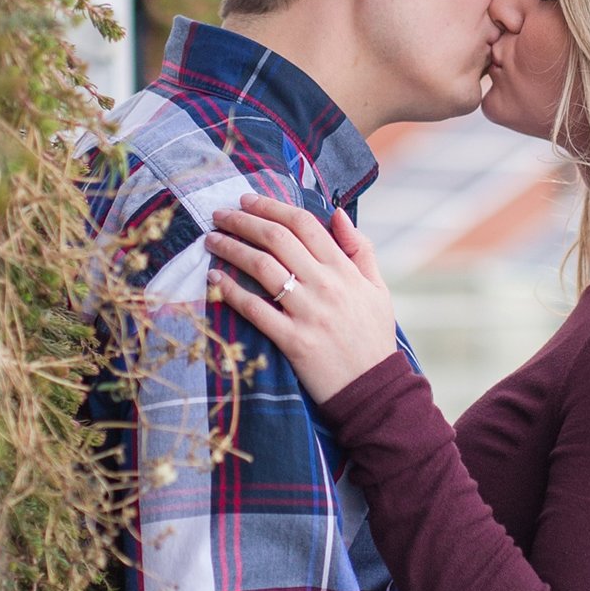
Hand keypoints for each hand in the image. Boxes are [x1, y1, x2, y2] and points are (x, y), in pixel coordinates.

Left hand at [204, 194, 400, 404]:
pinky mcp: (293, 341)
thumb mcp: (378, 289)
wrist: (375, 390)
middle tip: (219, 214)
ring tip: (211, 240)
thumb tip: (338, 214)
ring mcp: (308, 313)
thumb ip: (361, 249)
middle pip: (276, 239)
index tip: (247, 200)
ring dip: (231, 248)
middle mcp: (325, 285)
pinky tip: (214, 279)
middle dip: (242, 220)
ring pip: (262, 268)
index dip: (271, 206)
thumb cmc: (374, 337)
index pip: (304, 224)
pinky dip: (230, 291)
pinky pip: (255, 309)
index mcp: (344, 269)